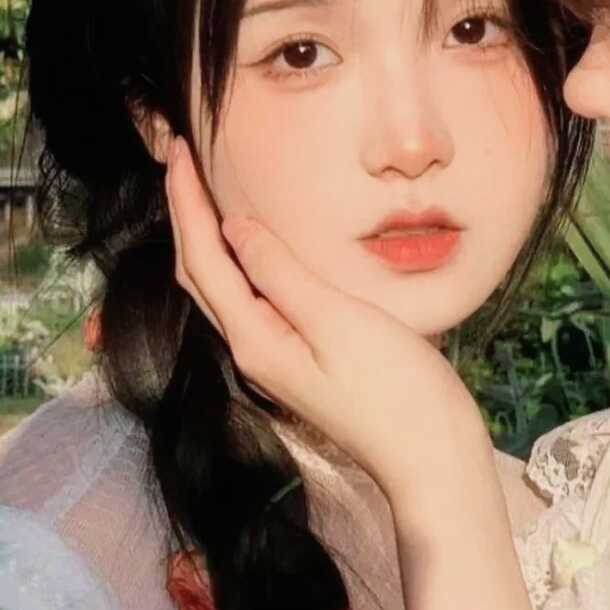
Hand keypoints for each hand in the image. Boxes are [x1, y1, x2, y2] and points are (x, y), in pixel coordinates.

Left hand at [165, 138, 489, 499]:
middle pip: (200, 275)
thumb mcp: (338, 322)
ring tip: (203, 192)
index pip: (203, 261)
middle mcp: (253, 349)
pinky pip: (251, 299)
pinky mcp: (299, 358)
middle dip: (184, 216)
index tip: (179, 152)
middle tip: (181, 160)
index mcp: (254, 339)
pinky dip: (238, 262)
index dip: (186, 205)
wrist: (431, 457)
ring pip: (221, 288)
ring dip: (205, 238)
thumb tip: (235, 227)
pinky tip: (252, 246)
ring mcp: (275, 357)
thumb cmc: (395, 391)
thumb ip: (282, 274)